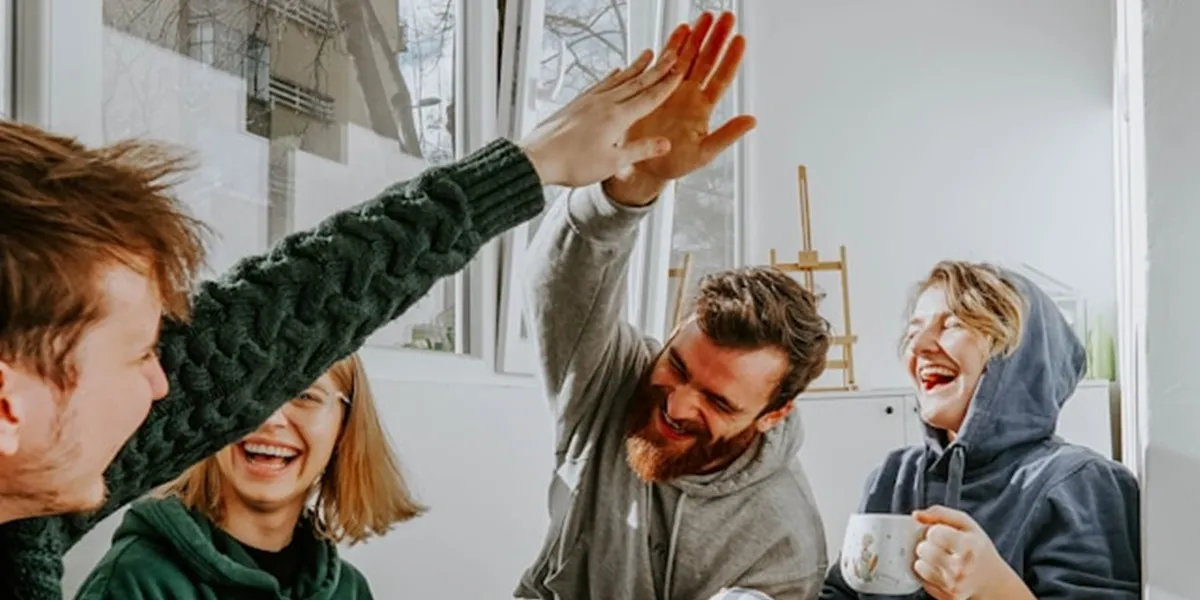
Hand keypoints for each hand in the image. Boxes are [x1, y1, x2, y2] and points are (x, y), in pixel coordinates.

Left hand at [518, 46, 683, 186]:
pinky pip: (600, 84)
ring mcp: (589, 100)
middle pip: (636, 82)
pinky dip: (612, 76)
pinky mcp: (577, 103)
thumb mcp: (612, 163)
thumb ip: (639, 150)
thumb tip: (665, 144)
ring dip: (636, 67)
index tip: (680, 73)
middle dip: (657, 69)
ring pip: (619, 79)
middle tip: (671, 55)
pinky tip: (615, 72)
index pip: (648, 98)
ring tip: (648, 55)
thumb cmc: (572, 164)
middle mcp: (604, 103)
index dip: (666, 85)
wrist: (538, 158)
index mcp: (616, 117)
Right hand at [605, 11, 756, 205]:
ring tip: (705, 18)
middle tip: (726, 18)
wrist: (644, 166)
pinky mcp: (654, 90)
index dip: (731, 59)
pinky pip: (665, 64)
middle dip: (716, 39)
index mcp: (702, 109)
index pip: (721, 78)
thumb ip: (726, 135)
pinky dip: (672, 47)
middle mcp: (689, 95)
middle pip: (706, 61)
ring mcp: (672, 90)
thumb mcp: (704, 153)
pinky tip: (680, 31)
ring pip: (688, 58)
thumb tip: (751, 121)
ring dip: (697, 37)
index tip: (740, 40)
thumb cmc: (674, 164)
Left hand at [912, 506, 1032, 599]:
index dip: (934, 531)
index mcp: (969, 547)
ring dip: (925, 560)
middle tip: (940, 547)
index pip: (932, 533)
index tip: (943, 534)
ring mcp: (954, 586)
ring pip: (919, 566)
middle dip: (927, 545)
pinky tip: (941, 571)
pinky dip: (928, 574)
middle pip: (923, 550)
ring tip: (940, 558)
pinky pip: (922, 580)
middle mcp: (962, 569)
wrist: (992, 581)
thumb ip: (940, 513)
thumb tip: (916, 515)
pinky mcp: (947, 597)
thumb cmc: (977, 548)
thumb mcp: (966, 524)